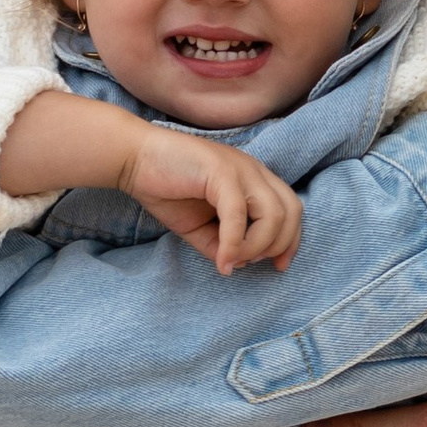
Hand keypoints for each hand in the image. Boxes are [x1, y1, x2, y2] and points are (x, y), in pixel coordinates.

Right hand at [118, 126, 303, 272]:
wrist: (134, 160)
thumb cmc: (167, 190)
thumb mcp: (200, 228)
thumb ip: (222, 245)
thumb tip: (237, 265)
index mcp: (255, 180)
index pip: (292, 209)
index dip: (292, 241)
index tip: (279, 266)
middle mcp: (254, 171)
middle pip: (292, 211)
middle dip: (279, 245)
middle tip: (252, 263)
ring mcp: (240, 169)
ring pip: (273, 214)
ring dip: (257, 246)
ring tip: (232, 260)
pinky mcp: (221, 171)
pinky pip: (238, 213)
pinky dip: (234, 243)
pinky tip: (222, 260)